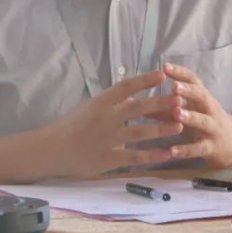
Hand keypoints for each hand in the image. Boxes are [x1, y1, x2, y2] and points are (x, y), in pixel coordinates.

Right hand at [42, 70, 183, 179]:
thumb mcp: (89, 109)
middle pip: (137, 108)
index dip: (144, 80)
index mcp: (99, 103)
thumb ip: (111, 105)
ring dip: (161, 129)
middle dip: (160, 103)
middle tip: (180, 99)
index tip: (162, 74)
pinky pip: (134, 158)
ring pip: (140, 133)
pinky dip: (152, 156)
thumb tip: (133, 97)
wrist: (50, 150)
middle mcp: (105, 119)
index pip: (125, 87)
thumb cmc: (69, 127)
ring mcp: (107, 139)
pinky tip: (168, 154)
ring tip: (180, 125)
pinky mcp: (108, 159)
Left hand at [164, 63, 231, 167]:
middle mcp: (209, 109)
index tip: (165, 66)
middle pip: (201, 96)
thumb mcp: (188, 112)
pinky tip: (172, 151)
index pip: (193, 80)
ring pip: (202, 120)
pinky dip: (186, 150)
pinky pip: (199, 148)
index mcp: (202, 97)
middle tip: (174, 87)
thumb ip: (164, 108)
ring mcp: (212, 128)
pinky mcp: (212, 147)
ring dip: (190, 117)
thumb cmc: (204, 124)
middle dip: (188, 91)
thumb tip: (136, 101)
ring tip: (176, 114)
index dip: (180, 73)